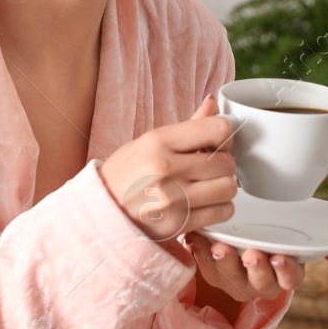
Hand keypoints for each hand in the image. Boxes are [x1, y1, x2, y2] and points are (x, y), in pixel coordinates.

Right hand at [99, 94, 238, 245]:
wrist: (99, 214)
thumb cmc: (123, 177)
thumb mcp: (148, 143)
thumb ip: (187, 127)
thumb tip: (213, 104)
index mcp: (159, 142)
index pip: (218, 129)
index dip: (225, 135)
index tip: (219, 142)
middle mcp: (166, 169)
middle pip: (227, 162)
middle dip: (224, 165)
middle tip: (210, 169)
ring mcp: (173, 199)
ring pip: (229, 188)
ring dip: (223, 188)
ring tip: (207, 188)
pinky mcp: (179, 224)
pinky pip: (222, 212)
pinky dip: (219, 209)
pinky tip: (204, 205)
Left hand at [187, 233, 305, 300]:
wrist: (248, 237)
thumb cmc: (276, 234)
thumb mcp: (296, 235)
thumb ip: (317, 241)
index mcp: (286, 276)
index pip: (291, 279)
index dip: (286, 271)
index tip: (279, 258)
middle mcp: (263, 285)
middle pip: (260, 282)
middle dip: (256, 268)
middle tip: (250, 254)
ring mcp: (238, 284)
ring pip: (231, 280)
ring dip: (225, 263)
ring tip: (219, 247)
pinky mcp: (216, 278)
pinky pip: (207, 271)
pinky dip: (201, 253)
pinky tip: (197, 237)